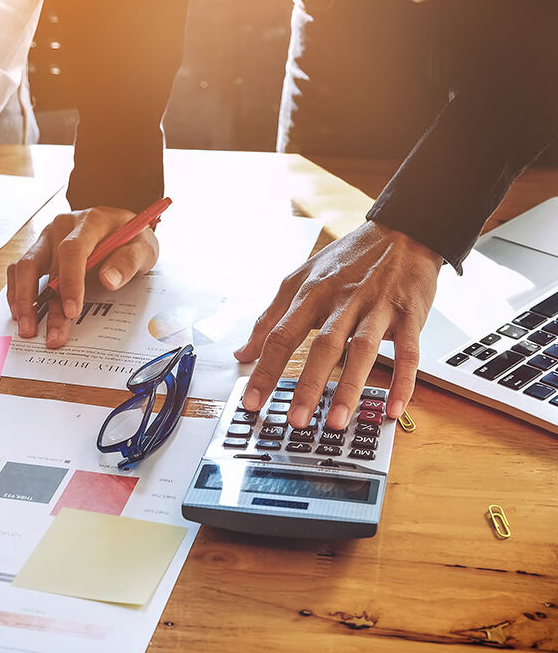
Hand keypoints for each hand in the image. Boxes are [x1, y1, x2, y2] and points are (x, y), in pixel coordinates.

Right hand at [7, 206, 158, 347]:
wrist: (121, 227)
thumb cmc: (132, 239)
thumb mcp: (143, 248)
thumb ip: (128, 262)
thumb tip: (109, 280)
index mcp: (89, 222)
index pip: (72, 250)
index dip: (70, 282)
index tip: (72, 311)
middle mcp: (62, 227)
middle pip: (45, 266)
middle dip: (45, 304)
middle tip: (49, 335)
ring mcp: (47, 238)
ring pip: (24, 268)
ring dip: (24, 301)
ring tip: (28, 330)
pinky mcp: (40, 250)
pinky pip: (20, 270)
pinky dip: (18, 293)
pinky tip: (24, 314)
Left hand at [235, 221, 442, 428]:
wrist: (403, 232)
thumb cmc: (348, 259)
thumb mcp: (301, 279)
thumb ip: (270, 317)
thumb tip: (243, 353)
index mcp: (311, 293)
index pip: (281, 335)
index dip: (264, 370)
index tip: (252, 401)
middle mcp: (343, 301)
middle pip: (322, 346)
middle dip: (308, 386)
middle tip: (296, 421)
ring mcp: (377, 308)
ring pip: (361, 351)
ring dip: (350, 388)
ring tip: (338, 421)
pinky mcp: (409, 315)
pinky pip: (407, 353)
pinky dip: (403, 381)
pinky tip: (393, 409)